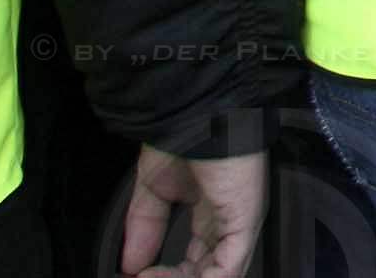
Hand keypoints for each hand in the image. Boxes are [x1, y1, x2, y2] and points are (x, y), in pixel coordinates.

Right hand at [121, 146, 264, 277]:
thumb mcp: (154, 190)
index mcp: (212, 213)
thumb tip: (130, 264)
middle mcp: (229, 221)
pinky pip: (230, 267)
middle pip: (209, 270)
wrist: (195, 114)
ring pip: (221, 273)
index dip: (169, 276)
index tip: (140, 275)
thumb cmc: (184, 137)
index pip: (199, 261)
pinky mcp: (245, 220)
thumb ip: (146, 228)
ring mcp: (240, 222)